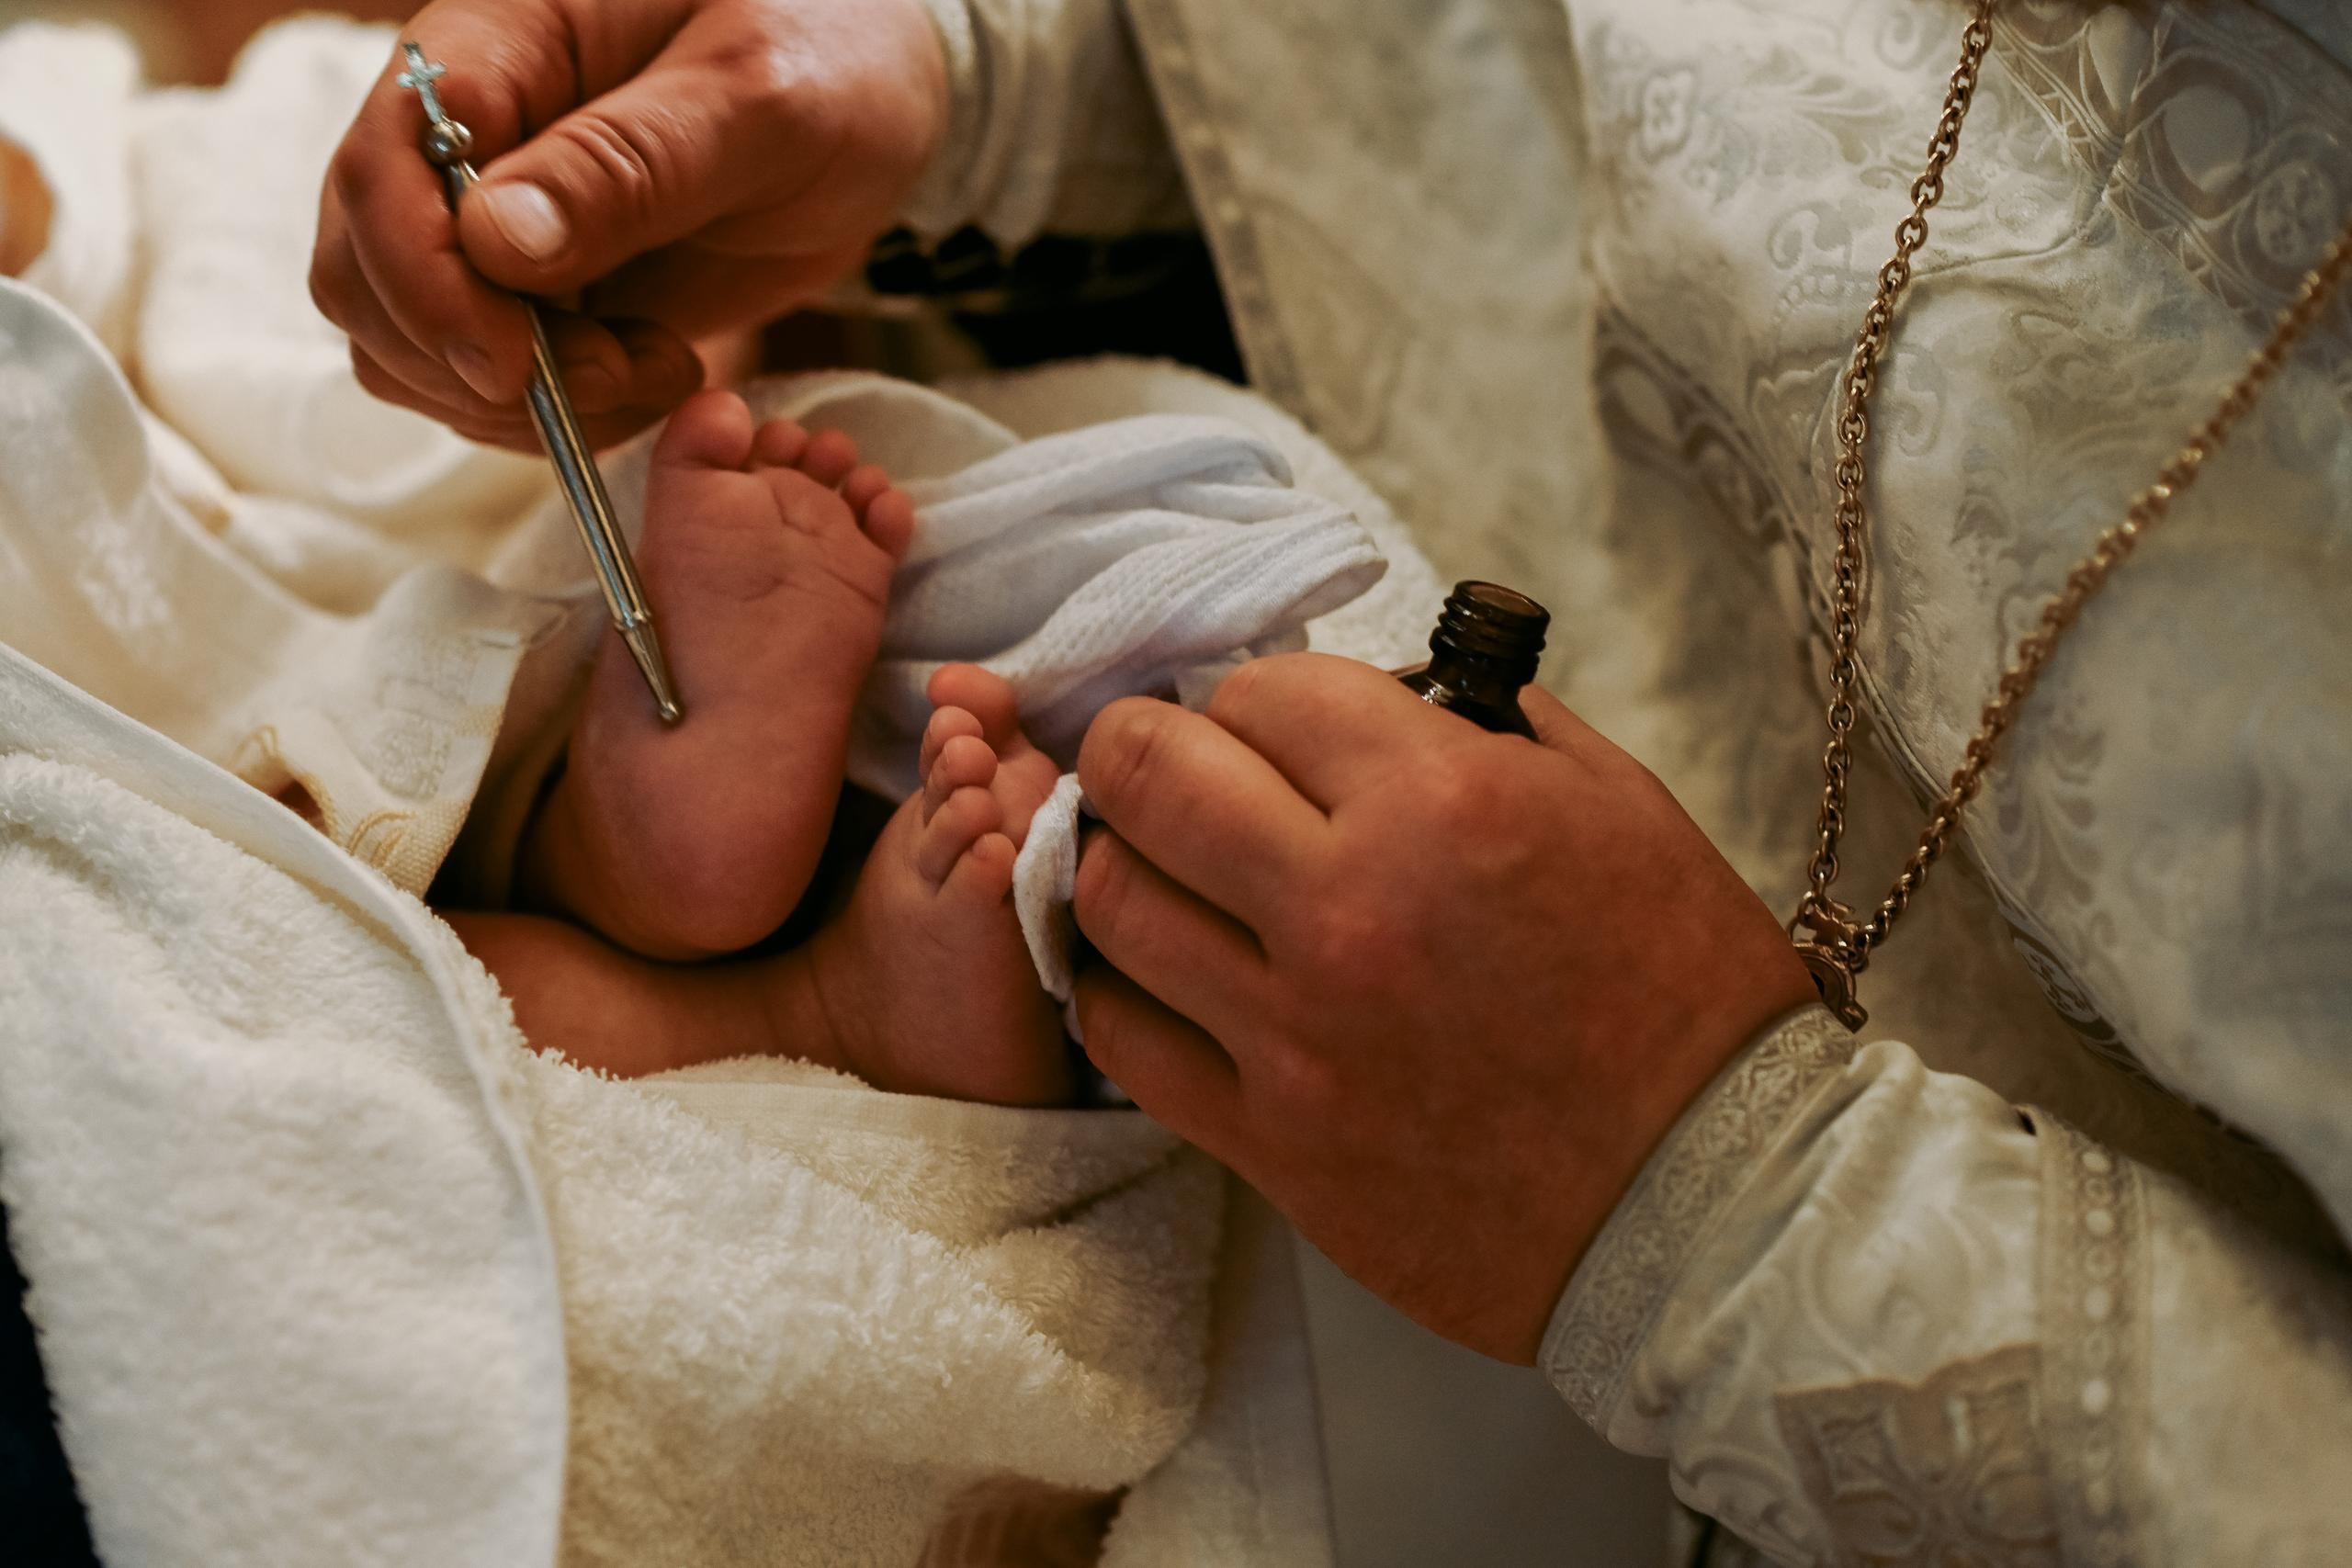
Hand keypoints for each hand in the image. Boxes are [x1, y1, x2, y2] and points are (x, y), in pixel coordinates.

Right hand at [311, 0, 946, 449]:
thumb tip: (497, 237)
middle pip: (367, 278)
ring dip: (519, 404)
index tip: (513, 362)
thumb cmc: (829, 51)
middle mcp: (465, 141)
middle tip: (617, 371)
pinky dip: (561, 417)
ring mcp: (494, 227)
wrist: (875, 96)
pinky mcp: (540, 298)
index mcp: (494, 49)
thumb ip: (633, 162)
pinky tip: (656, 374)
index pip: (380, 172)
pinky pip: (491, 387)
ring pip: (414, 351)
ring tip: (656, 365)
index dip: (424, 283)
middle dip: (471, 363)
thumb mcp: (758, 95)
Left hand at [1071, 655, 1813, 1362]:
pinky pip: (1124, 1039)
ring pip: (1109, 900)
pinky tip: (1163, 977)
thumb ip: (1496, 731)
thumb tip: (1397, 699)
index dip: (1257, 700)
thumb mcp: (1621, 811)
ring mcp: (1297, 1034)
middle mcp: (1351, 908)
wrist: (1715, 1206)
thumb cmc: (1683, 1002)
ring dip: (1120, 864)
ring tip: (1160, 871)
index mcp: (1446, 805)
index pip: (1263, 693)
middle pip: (1146, 774)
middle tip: (1160, 768)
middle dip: (1142, 750)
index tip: (1267, 729)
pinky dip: (1121, 991)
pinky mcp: (1273, 1144)